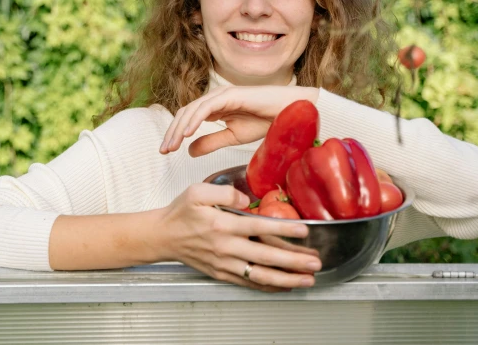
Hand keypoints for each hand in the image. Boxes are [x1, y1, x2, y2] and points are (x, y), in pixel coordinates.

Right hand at [157, 183, 320, 290]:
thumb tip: (247, 199)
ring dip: (286, 279)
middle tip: (315, 262)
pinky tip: (285, 286)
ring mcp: (225, 264)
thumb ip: (224, 191)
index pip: (259, 227)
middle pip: (265, 256)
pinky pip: (249, 283)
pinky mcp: (222, 274)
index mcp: (222, 224)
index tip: (303, 232)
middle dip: (294, 261)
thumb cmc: (180, 213)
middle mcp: (226, 247)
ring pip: (260, 275)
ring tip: (307, 279)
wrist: (162, 236)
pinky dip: (269, 287)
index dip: (283, 230)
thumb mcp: (197, 191)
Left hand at [159, 85, 318, 156]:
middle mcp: (215, 99)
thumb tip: (189, 151)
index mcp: (215, 108)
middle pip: (185, 114)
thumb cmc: (267, 121)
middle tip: (163, 151)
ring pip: (192, 110)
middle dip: (172, 132)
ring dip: (179, 128)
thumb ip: (211, 142)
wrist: (290, 114)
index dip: (175, 134)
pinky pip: (207, 107)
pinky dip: (195, 120)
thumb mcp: (234, 137)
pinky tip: (187, 134)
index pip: (188, 119)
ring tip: (172, 145)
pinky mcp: (231, 95)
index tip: (167, 152)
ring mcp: (222, 94)